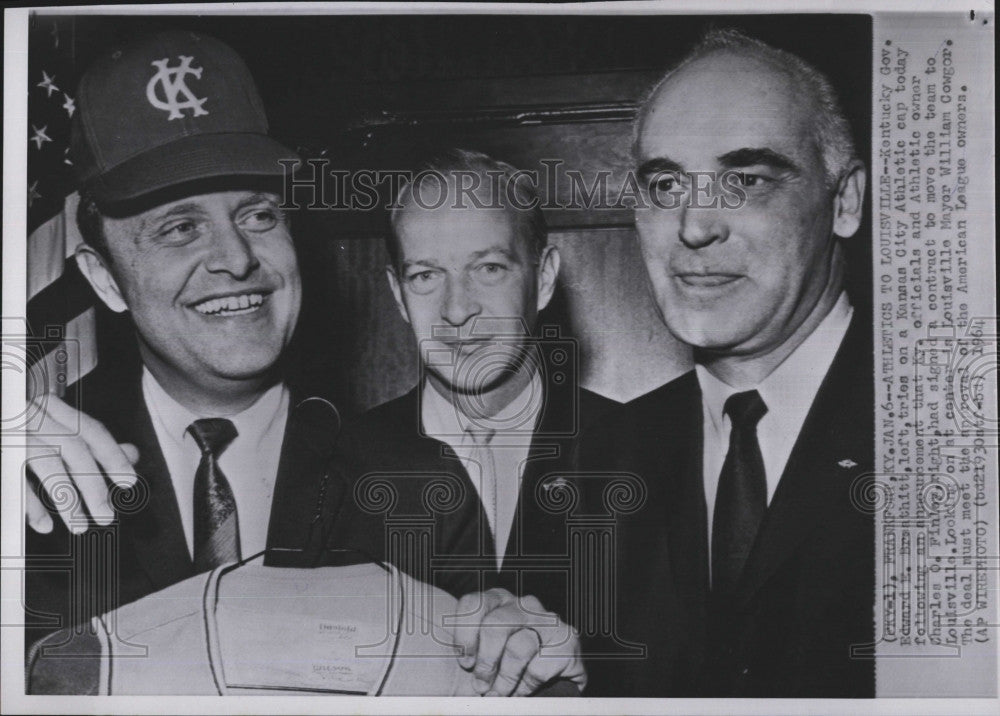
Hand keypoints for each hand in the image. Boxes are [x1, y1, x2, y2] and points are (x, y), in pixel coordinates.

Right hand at [24, 394, 138, 533]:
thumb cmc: (21, 432)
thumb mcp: (56, 430)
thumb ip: (92, 442)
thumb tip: (133, 454)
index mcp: (51, 407)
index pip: (91, 430)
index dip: (113, 456)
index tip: (130, 482)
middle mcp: (31, 415)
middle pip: (73, 449)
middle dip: (94, 485)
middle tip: (106, 516)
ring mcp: (11, 434)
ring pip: (47, 464)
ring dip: (67, 499)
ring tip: (80, 526)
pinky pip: (13, 480)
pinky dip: (30, 505)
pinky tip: (43, 525)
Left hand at [449, 588, 585, 695]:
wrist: (558, 674)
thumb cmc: (511, 661)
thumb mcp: (487, 650)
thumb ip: (471, 649)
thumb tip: (450, 669)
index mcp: (499, 600)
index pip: (473, 604)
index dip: (465, 635)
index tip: (465, 662)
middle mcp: (524, 604)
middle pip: (495, 625)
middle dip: (485, 661)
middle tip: (480, 684)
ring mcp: (548, 620)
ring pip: (517, 648)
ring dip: (504, 679)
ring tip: (499, 693)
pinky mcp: (567, 640)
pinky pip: (538, 668)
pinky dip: (525, 687)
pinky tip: (522, 691)